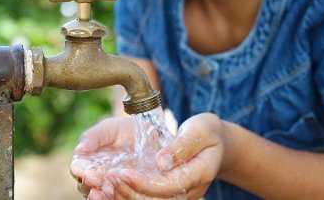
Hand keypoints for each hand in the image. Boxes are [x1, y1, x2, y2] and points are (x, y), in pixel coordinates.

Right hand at [70, 117, 136, 198]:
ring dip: (101, 195)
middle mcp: (96, 176)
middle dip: (89, 184)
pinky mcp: (126, 190)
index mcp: (87, 161)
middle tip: (95, 181)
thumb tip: (79, 150)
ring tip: (103, 192)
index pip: (78, 168)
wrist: (147, 133)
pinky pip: (119, 197)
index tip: (86, 171)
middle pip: (86, 185)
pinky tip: (118, 195)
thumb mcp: (109, 128)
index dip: (80, 170)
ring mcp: (111, 185)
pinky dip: (117, 197)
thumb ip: (93, 136)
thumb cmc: (123, 130)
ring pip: (101, 195)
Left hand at [106, 113, 229, 198]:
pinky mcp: (170, 193)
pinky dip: (129, 194)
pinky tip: (113, 186)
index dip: (144, 183)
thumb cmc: (207, 132)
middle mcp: (189, 190)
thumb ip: (182, 146)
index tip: (122, 173)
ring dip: (126, 196)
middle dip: (129, 191)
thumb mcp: (200, 130)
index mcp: (199, 174)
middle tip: (109, 177)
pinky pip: (148, 198)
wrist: (216, 143)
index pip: (168, 186)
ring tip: (106, 183)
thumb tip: (161, 162)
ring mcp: (179, 194)